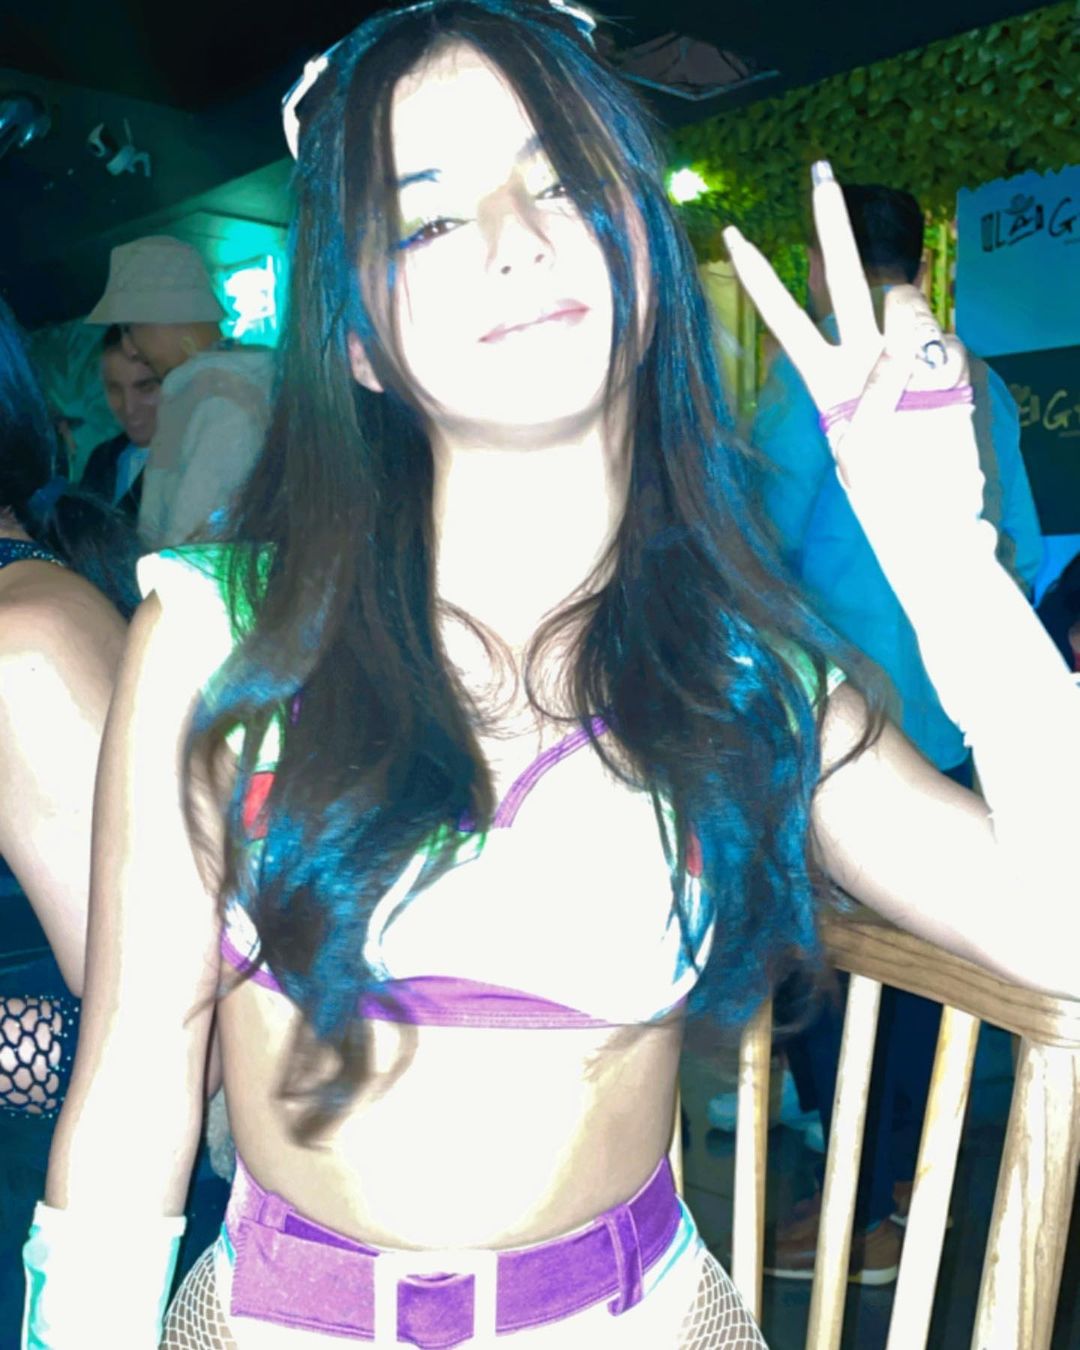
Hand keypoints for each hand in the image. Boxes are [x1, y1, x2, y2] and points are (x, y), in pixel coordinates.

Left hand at [725, 163, 981, 526]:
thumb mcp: (859, 453)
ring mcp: (906, 354)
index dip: (761, 277)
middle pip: (845, 280)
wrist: (936, 516)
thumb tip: (901, 356)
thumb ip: (876, 397)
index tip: (730, 232)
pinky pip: (946, 343)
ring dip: (907, 339)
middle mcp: (862, 357)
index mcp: (825, 379)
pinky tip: (940, 402)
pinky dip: (943, 369)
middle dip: (833, 227)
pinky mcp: (948, 361)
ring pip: (906, 308)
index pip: (786, 318)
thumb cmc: (885, 494)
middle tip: (819, 170)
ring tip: (910, 395)